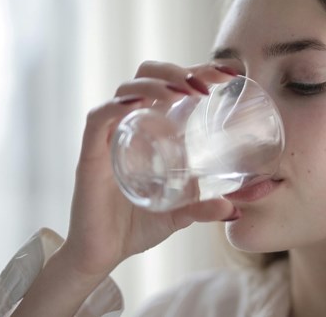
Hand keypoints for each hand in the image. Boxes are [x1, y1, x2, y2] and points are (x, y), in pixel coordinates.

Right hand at [61, 61, 235, 277]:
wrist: (101, 255)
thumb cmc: (137, 225)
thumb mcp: (180, 214)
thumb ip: (204, 208)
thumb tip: (235, 210)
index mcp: (153, 128)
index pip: (173, 84)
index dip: (198, 71)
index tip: (228, 74)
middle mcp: (131, 125)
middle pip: (148, 75)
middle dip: (177, 70)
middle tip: (205, 85)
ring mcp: (109, 137)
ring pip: (126, 89)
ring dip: (156, 83)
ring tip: (182, 92)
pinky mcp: (90, 155)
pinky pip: (98, 119)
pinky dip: (116, 106)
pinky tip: (138, 104)